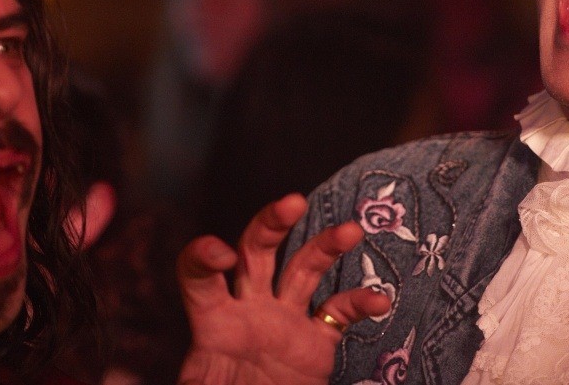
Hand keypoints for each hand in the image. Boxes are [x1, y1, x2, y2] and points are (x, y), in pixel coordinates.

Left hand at [177, 193, 390, 384]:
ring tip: (351, 230)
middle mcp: (249, 310)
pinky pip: (340, 313)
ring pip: (305, 268)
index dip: (203, 255)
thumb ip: (188, 380)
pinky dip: (361, 303)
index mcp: (212, 322)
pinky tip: (380, 300)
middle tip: (292, 202)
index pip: (198, 273)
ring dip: (327, 246)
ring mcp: (285, 322)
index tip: (221, 253)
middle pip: (257, 250)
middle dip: (271, 222)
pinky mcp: (317, 342)